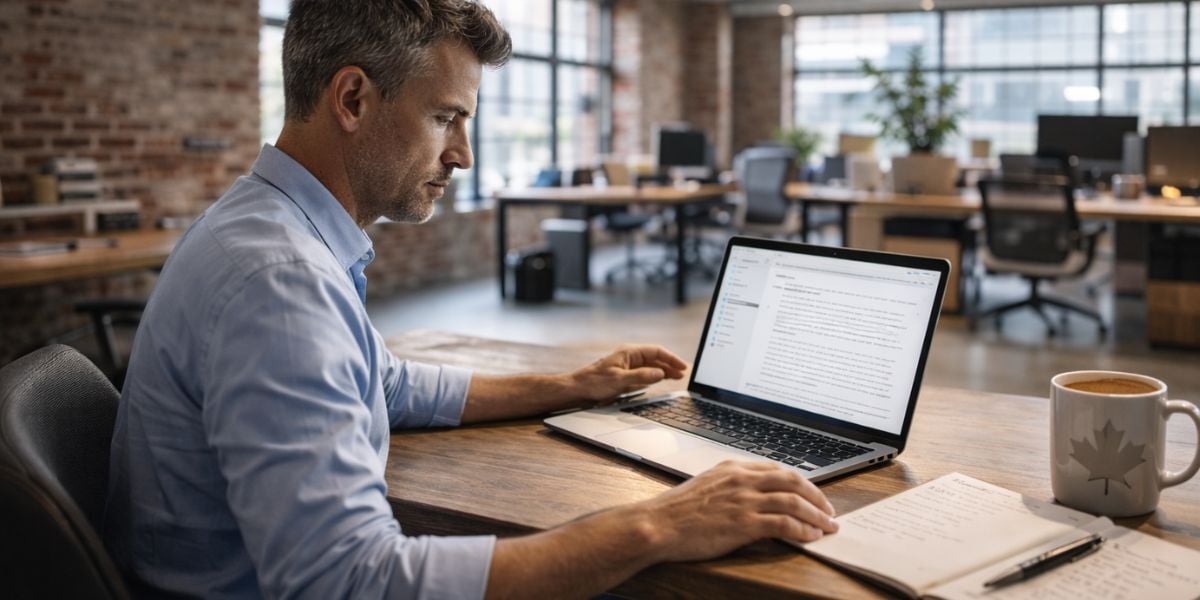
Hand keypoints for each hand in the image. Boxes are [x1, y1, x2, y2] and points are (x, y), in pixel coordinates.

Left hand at [570, 344, 688, 402]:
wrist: (577, 388)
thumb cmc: (594, 382)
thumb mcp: (619, 380)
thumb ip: (641, 376)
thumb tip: (660, 373)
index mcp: (629, 352)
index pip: (656, 351)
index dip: (671, 358)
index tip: (682, 366)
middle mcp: (629, 357)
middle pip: (655, 359)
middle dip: (670, 365)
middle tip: (683, 374)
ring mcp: (627, 366)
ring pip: (651, 366)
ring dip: (664, 371)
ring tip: (677, 377)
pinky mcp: (624, 375)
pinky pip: (644, 373)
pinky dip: (654, 376)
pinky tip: (661, 380)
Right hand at [635, 460, 837, 563]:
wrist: (657, 525)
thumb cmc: (676, 511)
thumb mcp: (707, 488)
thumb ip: (732, 489)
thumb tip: (755, 503)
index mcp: (732, 467)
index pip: (776, 469)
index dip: (799, 482)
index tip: (810, 494)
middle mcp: (741, 479)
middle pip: (792, 480)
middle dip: (816, 495)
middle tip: (829, 510)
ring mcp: (744, 499)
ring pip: (793, 501)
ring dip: (816, 515)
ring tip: (828, 526)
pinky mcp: (744, 522)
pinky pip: (784, 523)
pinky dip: (802, 530)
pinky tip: (810, 536)